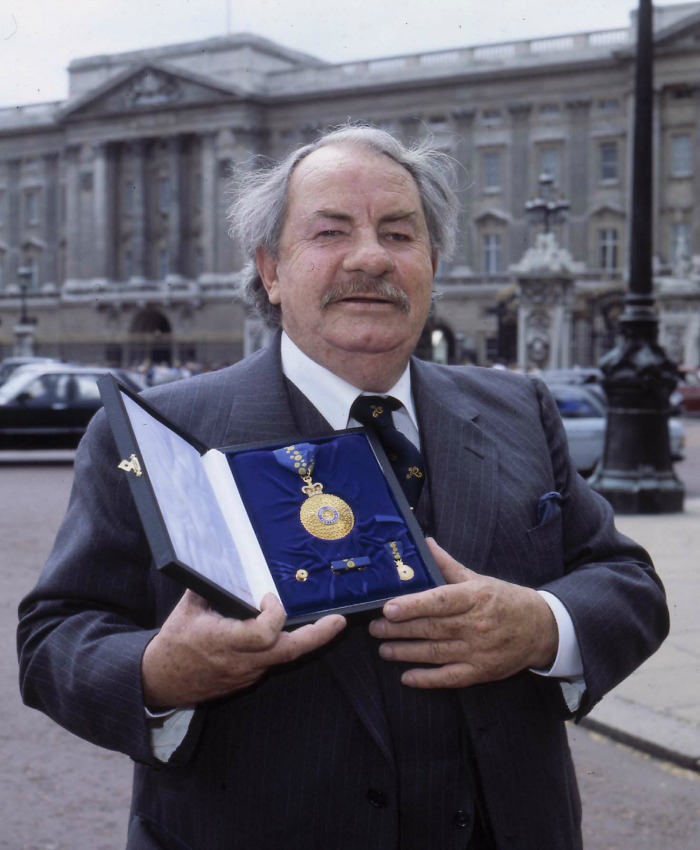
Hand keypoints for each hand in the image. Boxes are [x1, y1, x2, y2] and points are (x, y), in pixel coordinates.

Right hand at [142, 590, 345, 707]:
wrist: (162, 682)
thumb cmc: (174, 642)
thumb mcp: (187, 609)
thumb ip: (208, 586)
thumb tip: (222, 557)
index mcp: (223, 641)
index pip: (262, 634)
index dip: (274, 614)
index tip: (268, 596)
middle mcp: (240, 661)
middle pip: (288, 652)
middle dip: (317, 636)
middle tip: (339, 621)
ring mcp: (247, 673)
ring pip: (285, 657)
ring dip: (308, 639)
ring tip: (330, 622)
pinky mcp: (249, 679)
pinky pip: (274, 661)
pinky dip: (286, 644)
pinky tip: (295, 630)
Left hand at [368, 539, 557, 687]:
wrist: (542, 628)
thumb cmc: (504, 599)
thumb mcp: (478, 578)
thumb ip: (447, 565)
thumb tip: (425, 543)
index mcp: (475, 597)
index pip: (440, 601)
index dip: (413, 605)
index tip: (388, 608)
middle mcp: (476, 624)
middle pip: (432, 628)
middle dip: (400, 629)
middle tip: (374, 627)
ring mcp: (479, 651)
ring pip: (436, 652)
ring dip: (406, 652)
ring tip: (383, 648)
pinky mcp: (482, 672)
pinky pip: (450, 677)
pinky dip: (428, 679)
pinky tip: (407, 677)